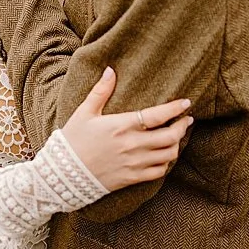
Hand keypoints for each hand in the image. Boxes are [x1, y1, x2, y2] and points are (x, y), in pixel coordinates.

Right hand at [61, 67, 193, 190]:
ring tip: (175, 136)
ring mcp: (134, 163)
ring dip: (176, 144)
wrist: (63, 172)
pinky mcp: (133, 178)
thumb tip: (111, 70)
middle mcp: (131, 145)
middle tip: (186, 120)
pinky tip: (163, 156)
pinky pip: (159, 171)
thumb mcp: (84, 112)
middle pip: (170, 136)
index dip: (174, 109)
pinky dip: (166, 163)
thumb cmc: (73, 139)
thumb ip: (100, 91)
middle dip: (182, 127)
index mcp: (121, 126)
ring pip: (168, 154)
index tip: (185, 103)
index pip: (156, 116)